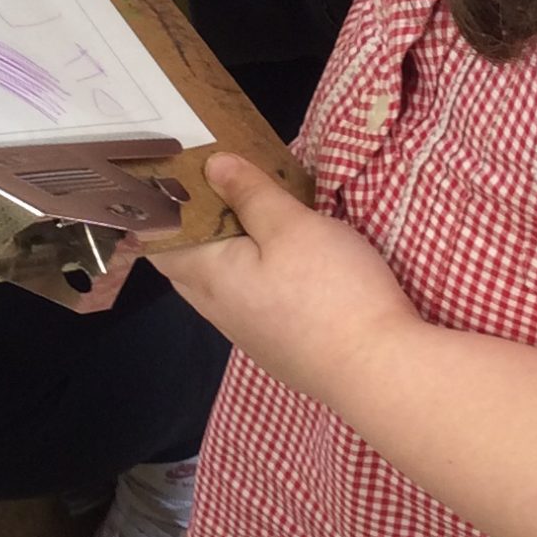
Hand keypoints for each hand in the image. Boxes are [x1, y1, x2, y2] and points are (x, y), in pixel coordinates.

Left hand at [147, 152, 420, 400]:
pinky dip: (251, 276)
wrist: (377, 369)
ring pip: (220, 286)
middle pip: (187, 264)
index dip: (161, 209)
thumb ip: (249, 194)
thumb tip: (211, 167)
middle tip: (218, 185)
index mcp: (209, 276)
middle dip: (194, 227)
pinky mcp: (278, 348)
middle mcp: (219, 309)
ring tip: (251, 216)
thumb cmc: (331, 290)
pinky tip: (280, 263)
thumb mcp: (292, 226)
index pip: (159, 243)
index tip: (176, 174)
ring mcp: (249, 334)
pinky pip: (249, 304)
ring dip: (226, 253)